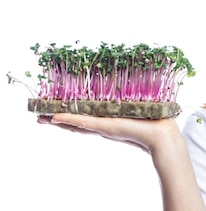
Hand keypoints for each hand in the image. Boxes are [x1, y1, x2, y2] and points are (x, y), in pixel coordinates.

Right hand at [37, 113, 181, 154]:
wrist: (161, 133)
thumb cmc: (153, 119)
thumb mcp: (135, 106)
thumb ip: (126, 99)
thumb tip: (128, 77)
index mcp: (109, 119)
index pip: (84, 117)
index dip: (67, 115)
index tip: (51, 111)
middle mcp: (104, 125)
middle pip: (75, 122)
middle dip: (57, 120)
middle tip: (39, 117)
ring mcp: (104, 128)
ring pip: (76, 124)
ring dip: (59, 122)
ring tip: (42, 119)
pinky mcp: (107, 128)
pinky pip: (85, 123)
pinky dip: (71, 121)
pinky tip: (57, 119)